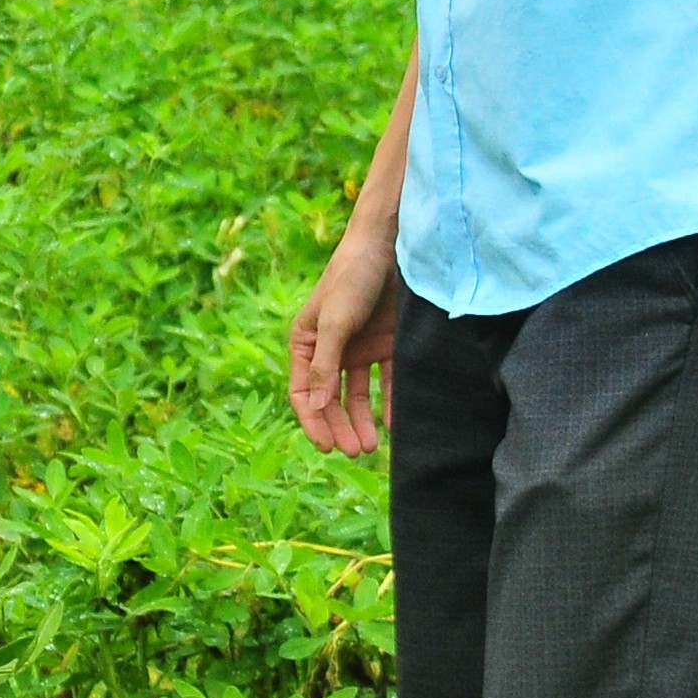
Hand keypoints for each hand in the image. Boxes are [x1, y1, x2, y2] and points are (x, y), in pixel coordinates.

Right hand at [286, 222, 403, 455]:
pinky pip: (386, 382)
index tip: (328, 447)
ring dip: (362, 421)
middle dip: (340, 426)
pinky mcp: (386, 344)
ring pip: (356, 395)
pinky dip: (388, 402)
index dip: (313, 421)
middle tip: (357, 451)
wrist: (391, 246)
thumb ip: (324, 366)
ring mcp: (359, 348)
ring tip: (373, 446)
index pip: (303, 392)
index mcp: (306, 342)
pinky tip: (394, 423)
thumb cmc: (352, 278)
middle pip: (330, 398)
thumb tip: (313, 409)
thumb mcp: (335, 323)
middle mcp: (330, 349)